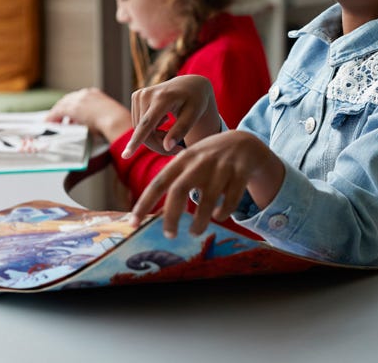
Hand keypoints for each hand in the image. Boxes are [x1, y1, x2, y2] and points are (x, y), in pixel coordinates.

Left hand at [46, 87, 130, 141]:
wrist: (115, 119)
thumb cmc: (115, 120)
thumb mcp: (106, 114)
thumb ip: (97, 115)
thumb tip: (92, 124)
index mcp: (94, 93)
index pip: (78, 97)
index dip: (71, 104)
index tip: (68, 112)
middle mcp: (85, 94)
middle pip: (67, 99)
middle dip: (61, 108)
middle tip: (57, 118)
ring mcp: (78, 100)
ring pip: (61, 105)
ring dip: (55, 113)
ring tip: (52, 122)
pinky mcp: (72, 108)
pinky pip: (57, 112)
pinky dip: (52, 118)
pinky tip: (49, 123)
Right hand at [124, 75, 221, 158]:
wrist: (190, 84)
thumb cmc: (195, 101)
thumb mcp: (194, 115)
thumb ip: (181, 130)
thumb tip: (167, 147)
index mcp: (163, 98)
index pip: (147, 123)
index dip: (136, 141)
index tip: (125, 156)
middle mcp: (146, 94)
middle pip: (143, 131)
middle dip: (158, 145)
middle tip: (179, 147)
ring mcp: (139, 94)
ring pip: (139, 130)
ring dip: (155, 138)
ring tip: (172, 132)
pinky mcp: (136, 97)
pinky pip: (139, 123)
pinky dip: (150, 130)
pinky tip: (165, 122)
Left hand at [128, 130, 284, 237]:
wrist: (245, 142)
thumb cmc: (209, 159)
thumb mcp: (190, 161)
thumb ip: (173, 180)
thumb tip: (151, 213)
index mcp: (183, 159)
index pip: (158, 183)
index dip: (144, 203)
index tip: (132, 223)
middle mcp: (200, 162)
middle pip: (179, 190)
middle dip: (171, 216)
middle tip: (169, 235)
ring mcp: (221, 167)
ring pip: (207, 199)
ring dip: (199, 222)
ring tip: (194, 232)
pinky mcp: (240, 173)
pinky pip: (230, 200)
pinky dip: (223, 213)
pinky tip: (218, 216)